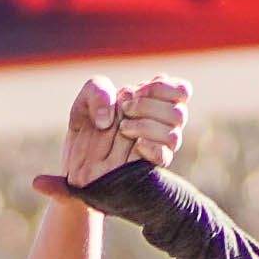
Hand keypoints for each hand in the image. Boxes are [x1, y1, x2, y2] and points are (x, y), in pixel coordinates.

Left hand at [39, 75, 186, 196]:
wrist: (76, 164)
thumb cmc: (86, 129)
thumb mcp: (85, 101)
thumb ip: (97, 90)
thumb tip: (110, 117)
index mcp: (156, 104)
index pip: (182, 91)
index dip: (163, 88)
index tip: (136, 91)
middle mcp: (163, 127)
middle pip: (179, 113)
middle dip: (148, 106)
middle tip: (124, 108)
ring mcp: (158, 150)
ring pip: (173, 136)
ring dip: (146, 125)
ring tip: (123, 128)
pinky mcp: (148, 170)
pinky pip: (164, 157)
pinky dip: (151, 146)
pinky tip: (136, 144)